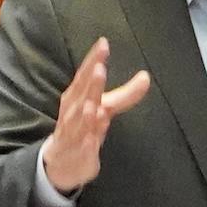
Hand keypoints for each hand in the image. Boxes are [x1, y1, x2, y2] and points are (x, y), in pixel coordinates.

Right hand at [41, 37, 150, 193]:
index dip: (93, 60)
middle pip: (82, 95)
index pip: (84, 75)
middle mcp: (73, 112)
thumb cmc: (82, 127)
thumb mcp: (104, 109)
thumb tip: (146, 76)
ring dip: (86, 113)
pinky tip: (91, 141)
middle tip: (100, 68)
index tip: (103, 43)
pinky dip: (85, 144)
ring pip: (79, 122)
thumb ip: (125, 94)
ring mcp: (73, 134)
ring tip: (94, 105)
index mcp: (77, 96)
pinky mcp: (77, 155)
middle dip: (90, 83)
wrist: (61, 163)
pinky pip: (81, 149)